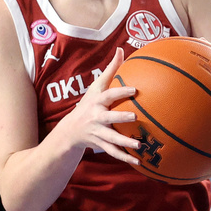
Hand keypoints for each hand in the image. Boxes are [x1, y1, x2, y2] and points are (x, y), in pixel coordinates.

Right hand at [58, 48, 139, 163]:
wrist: (70, 131)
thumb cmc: (89, 104)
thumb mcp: (96, 87)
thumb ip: (111, 69)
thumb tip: (122, 49)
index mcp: (97, 102)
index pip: (109, 96)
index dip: (120, 92)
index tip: (134, 90)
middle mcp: (96, 118)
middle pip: (108, 118)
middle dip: (120, 117)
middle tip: (135, 116)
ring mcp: (97, 133)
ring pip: (112, 139)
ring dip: (125, 143)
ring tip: (139, 145)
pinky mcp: (100, 145)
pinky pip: (114, 152)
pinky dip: (125, 158)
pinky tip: (138, 161)